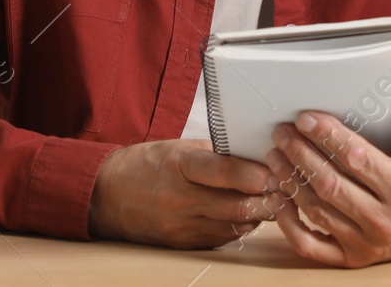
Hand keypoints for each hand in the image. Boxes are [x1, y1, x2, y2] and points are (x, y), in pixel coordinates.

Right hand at [89, 139, 277, 249]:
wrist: (106, 195)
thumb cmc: (145, 165)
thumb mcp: (178, 148)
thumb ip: (214, 153)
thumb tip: (253, 156)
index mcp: (179, 166)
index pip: (224, 171)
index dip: (254, 174)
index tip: (274, 172)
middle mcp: (180, 199)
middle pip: (235, 205)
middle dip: (267, 199)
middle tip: (284, 190)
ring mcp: (181, 225)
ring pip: (233, 225)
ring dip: (257, 215)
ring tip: (272, 203)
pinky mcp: (182, 243)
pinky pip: (221, 238)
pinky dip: (239, 226)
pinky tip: (248, 215)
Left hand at [263, 82, 390, 267]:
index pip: (357, 158)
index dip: (328, 137)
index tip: (305, 119)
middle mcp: (384, 220)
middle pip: (330, 184)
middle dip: (300, 155)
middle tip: (282, 133)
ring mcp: (366, 243)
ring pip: (317, 212)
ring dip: (291, 182)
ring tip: (275, 157)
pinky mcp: (353, 258)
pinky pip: (311, 246)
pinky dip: (288, 225)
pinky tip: (278, 199)